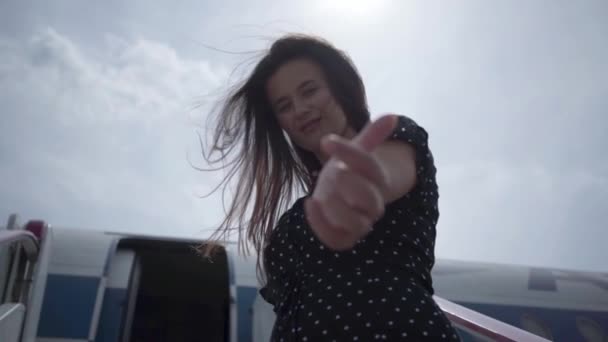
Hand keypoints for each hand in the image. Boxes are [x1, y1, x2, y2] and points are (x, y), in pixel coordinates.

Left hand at [304, 115, 396, 250]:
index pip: (369, 165)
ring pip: (355, 223)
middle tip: (334, 171)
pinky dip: (320, 224)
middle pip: (369, 199)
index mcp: (378, 180)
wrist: (343, 195)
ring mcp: (359, 223)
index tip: (327, 141)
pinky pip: (336, 239)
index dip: (349, 153)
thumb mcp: (358, 151)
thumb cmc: (349, 170)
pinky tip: (309, 203)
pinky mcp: (343, 238)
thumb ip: (372, 135)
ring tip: (320, 193)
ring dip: (334, 206)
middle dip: (349, 184)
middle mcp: (372, 204)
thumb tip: (392, 116)